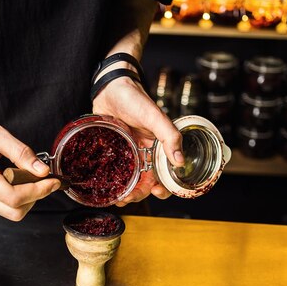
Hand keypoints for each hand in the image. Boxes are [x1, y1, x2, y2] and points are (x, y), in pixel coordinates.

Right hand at [0, 119, 60, 220]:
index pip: (13, 197)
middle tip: (46, 180)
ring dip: (28, 198)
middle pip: (15, 211)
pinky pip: (5, 209)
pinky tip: (16, 182)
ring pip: (12, 213)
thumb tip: (42, 170)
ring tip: (27, 177)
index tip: (53, 181)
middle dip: (36, 196)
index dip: (38, 191)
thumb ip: (21, 151)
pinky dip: (18, 198)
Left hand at [92, 75, 183, 204]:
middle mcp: (145, 153)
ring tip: (118, 197)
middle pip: (146, 182)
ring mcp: (129, 153)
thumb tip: (180, 162)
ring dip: (126, 191)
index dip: (164, 187)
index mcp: (159, 147)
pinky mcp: (113, 151)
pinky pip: (115, 170)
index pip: (166, 174)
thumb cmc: (134, 98)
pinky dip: (113, 182)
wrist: (111, 87)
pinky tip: (107, 188)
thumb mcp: (154, 116)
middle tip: (128, 198)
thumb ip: (169, 136)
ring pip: (130, 180)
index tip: (157, 192)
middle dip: (140, 194)